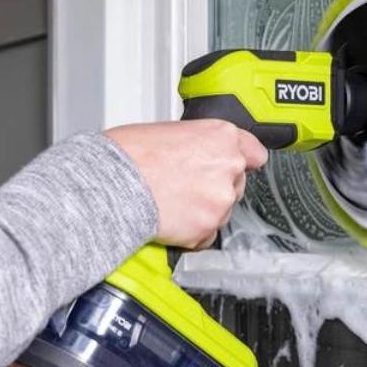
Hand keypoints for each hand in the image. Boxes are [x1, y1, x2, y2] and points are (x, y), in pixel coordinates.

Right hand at [105, 120, 268, 249]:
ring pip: (221, 212)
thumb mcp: (172, 131)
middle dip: (214, 188)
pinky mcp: (207, 229)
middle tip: (184, 185)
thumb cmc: (130, 154)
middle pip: (235, 184)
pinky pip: (205, 236)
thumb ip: (200, 143)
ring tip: (171, 201)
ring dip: (202, 211)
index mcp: (222, 137)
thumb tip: (202, 153)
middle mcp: (229, 167)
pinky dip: (191, 232)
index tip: (237, 167)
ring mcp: (220, 201)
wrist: (112, 182)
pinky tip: (170, 218)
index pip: (254, 153)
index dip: (241, 162)